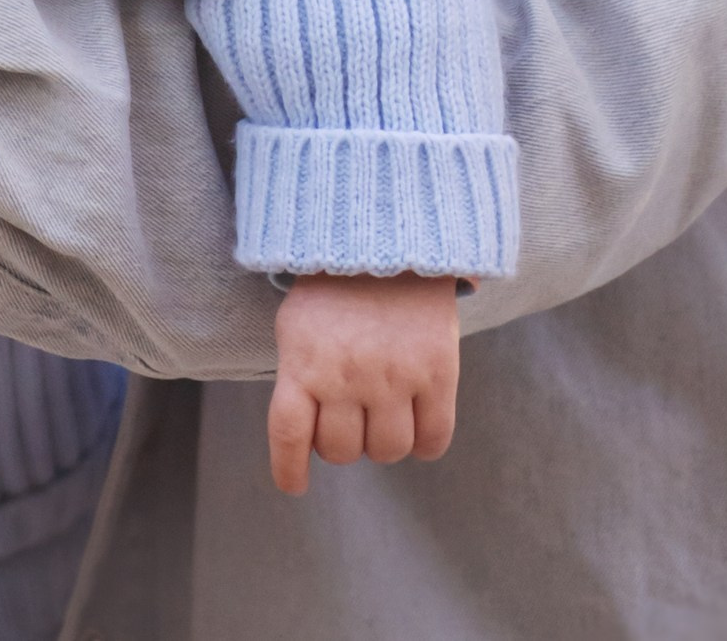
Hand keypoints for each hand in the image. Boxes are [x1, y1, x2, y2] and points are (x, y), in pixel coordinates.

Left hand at [267, 274, 460, 495]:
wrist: (391, 241)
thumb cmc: (335, 289)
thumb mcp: (298, 325)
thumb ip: (298, 376)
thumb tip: (304, 436)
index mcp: (303, 363)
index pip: (289, 434)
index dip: (289, 469)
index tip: (295, 486)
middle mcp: (346, 376)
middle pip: (342, 451)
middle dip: (343, 444)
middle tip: (349, 418)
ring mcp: (394, 377)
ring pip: (387, 450)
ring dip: (382, 443)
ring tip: (383, 414)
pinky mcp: (437, 373)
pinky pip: (433, 439)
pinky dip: (425, 445)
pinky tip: (417, 427)